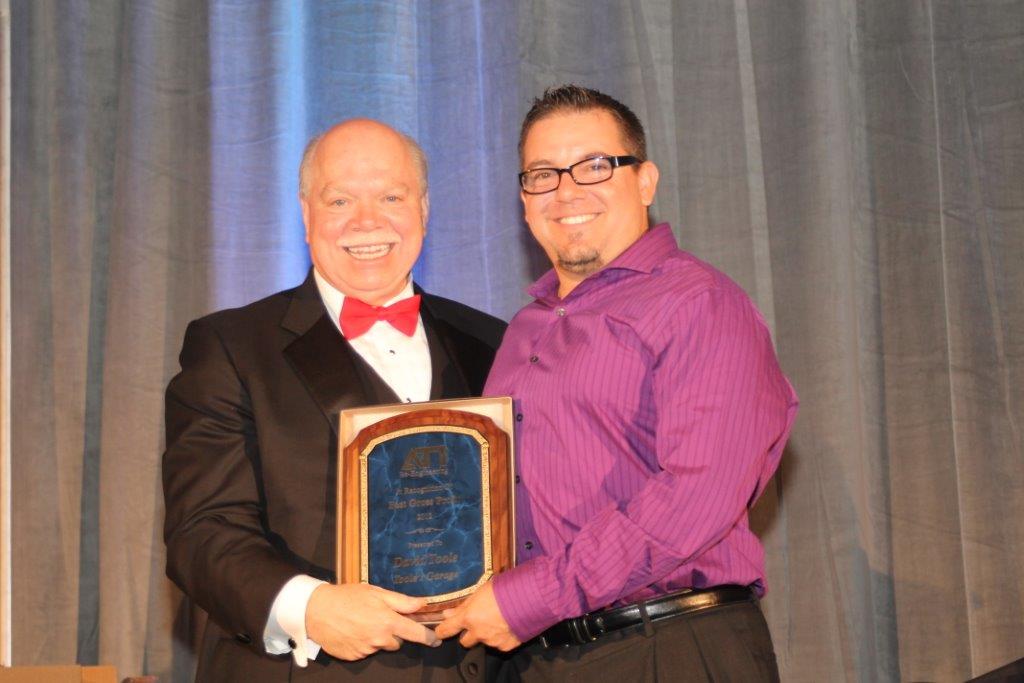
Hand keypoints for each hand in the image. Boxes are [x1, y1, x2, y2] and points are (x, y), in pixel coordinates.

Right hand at [305, 583, 439, 660]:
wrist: (316, 610)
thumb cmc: (347, 597)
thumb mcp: (376, 592)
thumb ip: (401, 601)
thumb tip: (422, 604)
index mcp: (387, 622)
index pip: (416, 634)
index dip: (429, 637)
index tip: (437, 639)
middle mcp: (379, 639)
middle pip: (397, 641)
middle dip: (393, 631)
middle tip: (380, 617)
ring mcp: (366, 650)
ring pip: (380, 645)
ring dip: (377, 637)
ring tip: (363, 622)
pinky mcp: (354, 656)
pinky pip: (366, 651)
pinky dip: (363, 642)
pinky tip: (353, 630)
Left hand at [434, 580, 520, 650]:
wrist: (530, 598)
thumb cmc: (504, 590)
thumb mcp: (480, 592)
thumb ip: (463, 605)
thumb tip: (448, 613)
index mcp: (469, 617)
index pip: (447, 629)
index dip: (442, 630)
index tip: (441, 630)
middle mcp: (478, 633)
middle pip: (465, 641)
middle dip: (469, 633)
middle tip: (478, 622)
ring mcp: (492, 641)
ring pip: (483, 641)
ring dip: (486, 634)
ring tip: (498, 619)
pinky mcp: (506, 646)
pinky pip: (498, 644)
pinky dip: (501, 637)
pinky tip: (508, 625)